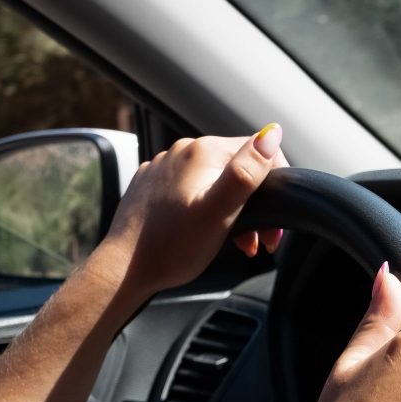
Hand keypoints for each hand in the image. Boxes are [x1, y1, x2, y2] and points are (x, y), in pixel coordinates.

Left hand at [89, 126, 287, 298]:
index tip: (274, 223)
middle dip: (255, 202)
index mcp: (203, 151)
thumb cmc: (173, 246)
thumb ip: (247, 172)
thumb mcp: (220, 211)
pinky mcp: (152, 185)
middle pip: (237, 168)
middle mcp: (182, 150)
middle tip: (259, 242)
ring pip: (215, 180)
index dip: (276, 184)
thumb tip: (273, 132)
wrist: (124, 268)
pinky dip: (207, 209)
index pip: (259, 150)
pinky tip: (205, 233)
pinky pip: (191, 189)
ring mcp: (164, 167)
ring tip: (237, 243)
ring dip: (233, 209)